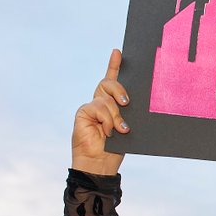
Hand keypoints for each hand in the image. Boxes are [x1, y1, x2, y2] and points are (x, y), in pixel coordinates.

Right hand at [72, 49, 129, 174]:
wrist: (100, 163)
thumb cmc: (116, 147)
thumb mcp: (126, 126)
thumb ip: (127, 112)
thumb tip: (132, 102)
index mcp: (112, 103)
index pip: (113, 79)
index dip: (114, 65)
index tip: (119, 52)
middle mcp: (100, 102)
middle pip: (109, 83)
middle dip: (119, 89)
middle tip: (127, 103)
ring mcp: (91, 106)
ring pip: (106, 98)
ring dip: (116, 115)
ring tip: (121, 130)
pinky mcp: (83, 112)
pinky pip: (98, 108)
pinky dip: (106, 120)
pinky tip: (107, 132)